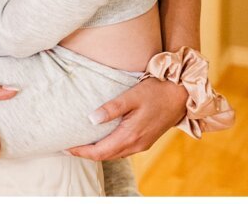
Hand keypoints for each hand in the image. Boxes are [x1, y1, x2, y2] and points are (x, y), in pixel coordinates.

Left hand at [66, 77, 187, 159]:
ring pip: (114, 154)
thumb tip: (91, 119)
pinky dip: (108, 149)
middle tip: (67, 147)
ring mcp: (142, 144)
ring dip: (97, 152)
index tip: (66, 148)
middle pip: (106, 156)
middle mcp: (136, 144)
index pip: (100, 151)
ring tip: (80, 145)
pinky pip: (123, 150)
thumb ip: (111, 108)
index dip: (82, 152)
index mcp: (131, 135)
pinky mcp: (145, 140)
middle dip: (86, 154)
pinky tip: (101, 140)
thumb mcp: (131, 96)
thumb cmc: (155, 92)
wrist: (181, 95)